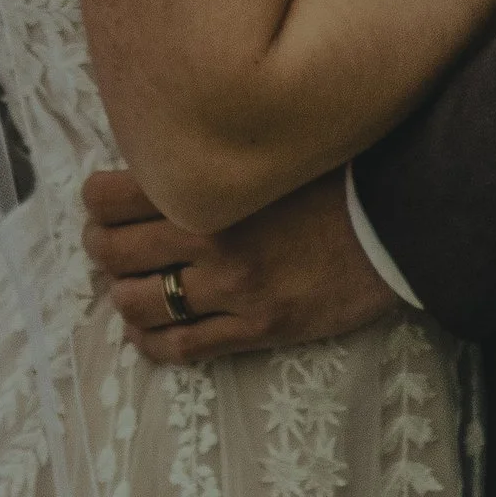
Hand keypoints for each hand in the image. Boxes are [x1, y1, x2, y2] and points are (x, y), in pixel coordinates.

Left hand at [82, 165, 403, 364]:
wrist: (400, 220)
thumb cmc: (341, 172)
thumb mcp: (273, 148)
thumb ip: (220, 157)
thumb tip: (166, 157)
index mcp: (214, 185)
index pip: (115, 196)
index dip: (95, 200)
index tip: (99, 200)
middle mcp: (213, 238)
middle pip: (116, 253)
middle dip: (101, 248)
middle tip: (105, 242)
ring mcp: (234, 290)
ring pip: (141, 304)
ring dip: (123, 296)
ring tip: (128, 285)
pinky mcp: (258, 328)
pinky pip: (183, 348)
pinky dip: (151, 342)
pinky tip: (146, 332)